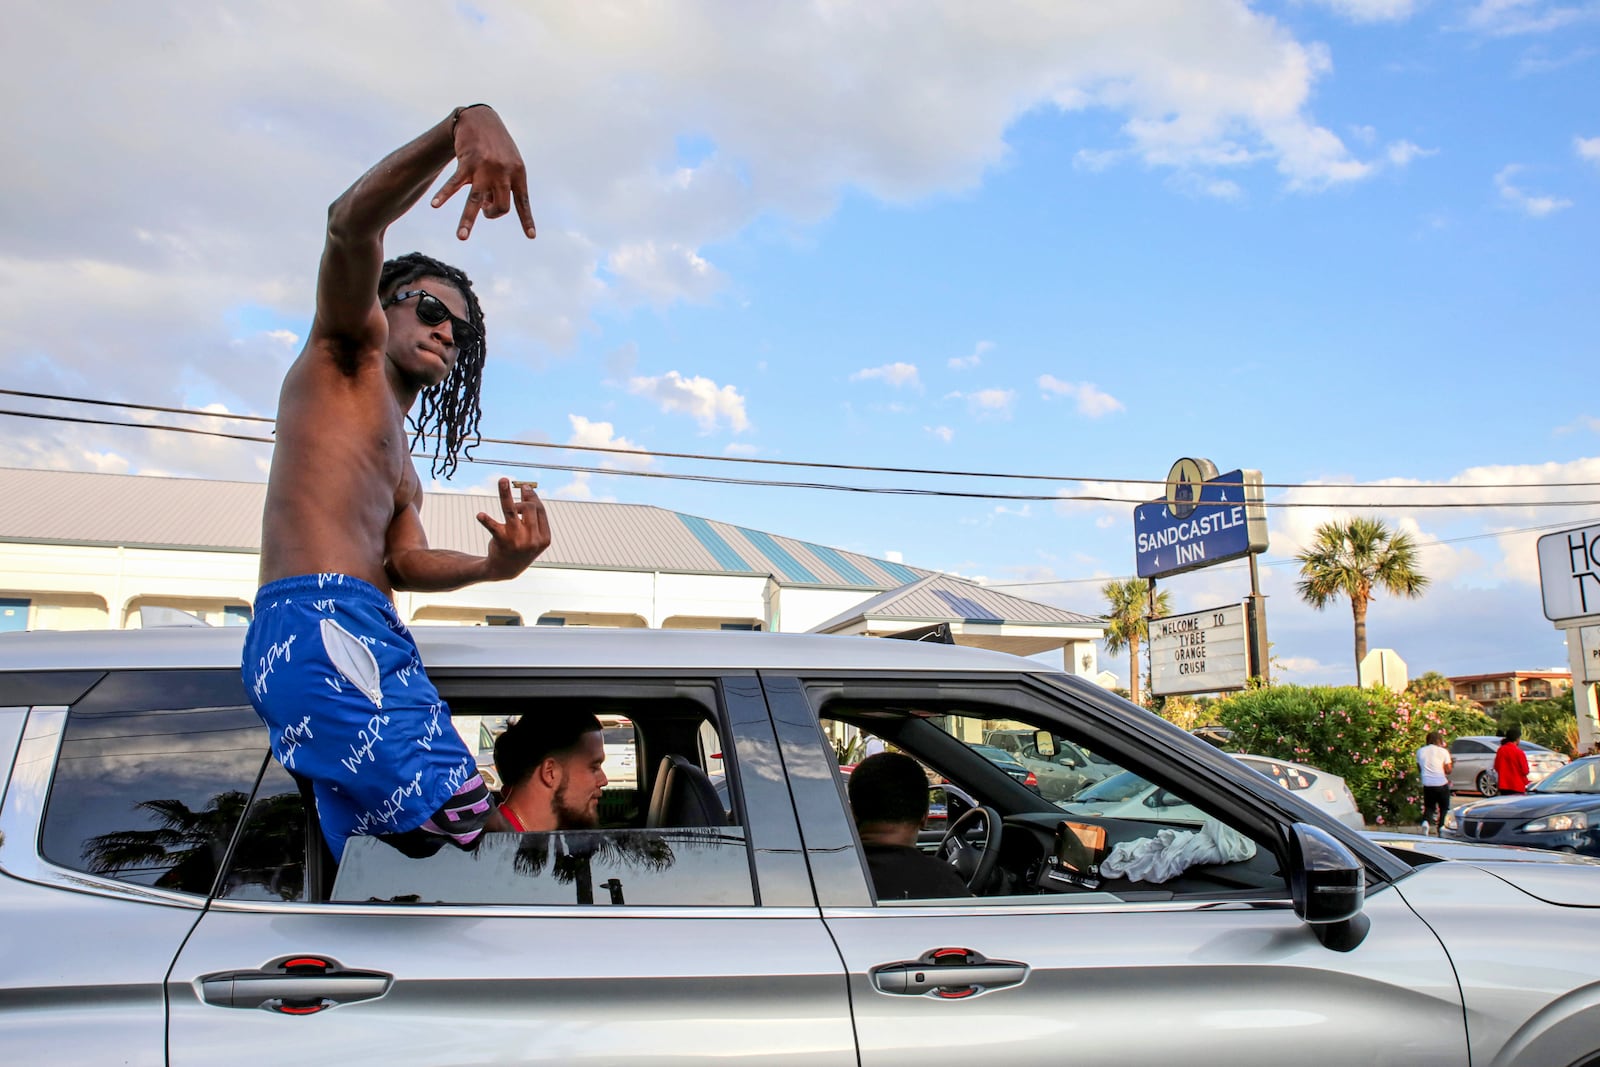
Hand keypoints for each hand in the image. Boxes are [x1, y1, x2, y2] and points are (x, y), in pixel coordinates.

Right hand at [431, 106, 536, 240]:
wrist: (480, 118)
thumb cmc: (496, 144)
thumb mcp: (508, 162)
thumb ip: (502, 185)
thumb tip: (488, 206)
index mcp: (517, 173)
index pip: (523, 202)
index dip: (527, 220)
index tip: (531, 237)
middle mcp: (504, 172)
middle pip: (501, 207)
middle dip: (492, 214)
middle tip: (485, 211)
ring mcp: (485, 168)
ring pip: (476, 201)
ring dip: (467, 221)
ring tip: (461, 237)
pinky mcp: (467, 163)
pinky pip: (454, 184)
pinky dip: (444, 195)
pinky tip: (435, 205)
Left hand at [478, 478, 550, 579]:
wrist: (505, 570)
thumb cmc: (519, 548)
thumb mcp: (532, 536)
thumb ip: (534, 517)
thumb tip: (527, 489)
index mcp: (544, 538)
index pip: (541, 510)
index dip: (532, 497)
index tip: (524, 487)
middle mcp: (532, 539)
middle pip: (529, 508)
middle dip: (521, 499)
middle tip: (513, 501)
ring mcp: (517, 540)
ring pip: (511, 510)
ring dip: (506, 494)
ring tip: (502, 480)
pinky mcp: (501, 541)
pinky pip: (493, 527)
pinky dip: (486, 520)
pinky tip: (480, 515)